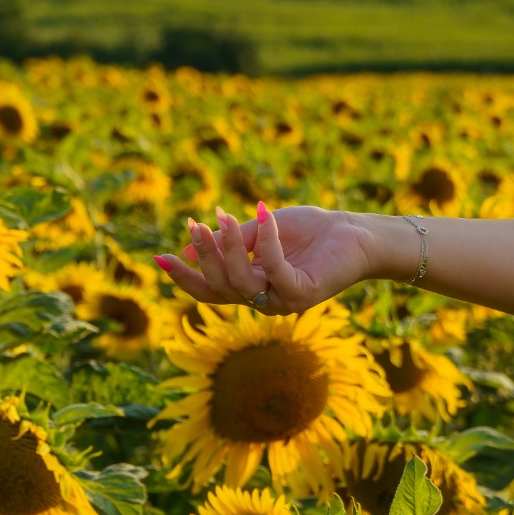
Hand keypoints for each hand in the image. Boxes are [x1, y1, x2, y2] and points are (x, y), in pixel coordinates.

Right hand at [155, 203, 374, 314]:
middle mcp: (264, 299)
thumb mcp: (260, 230)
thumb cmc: (311, 231)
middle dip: (204, 255)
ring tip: (225, 215)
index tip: (158, 258)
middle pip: (219, 287)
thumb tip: (186, 249)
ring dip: (227, 248)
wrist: (355, 232)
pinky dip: (265, 241)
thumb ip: (229, 241)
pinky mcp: (304, 293)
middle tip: (197, 223)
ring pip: (240, 282)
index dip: (183, 278)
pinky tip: (262, 214)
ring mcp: (284, 300)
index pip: (209, 291)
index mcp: (251, 286)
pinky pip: (274, 270)